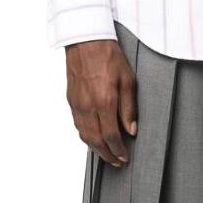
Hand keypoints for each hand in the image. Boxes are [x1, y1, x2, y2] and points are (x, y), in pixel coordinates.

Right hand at [65, 39, 137, 166]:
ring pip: (84, 135)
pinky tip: (93, 137)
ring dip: (96, 149)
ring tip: (106, 153)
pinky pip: (78, 125)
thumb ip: (129, 107)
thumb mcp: (128, 79)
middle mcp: (88, 106)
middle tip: (117, 161)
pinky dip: (86, 136)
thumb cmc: (109, 56)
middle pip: (96, 141)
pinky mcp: (71, 100)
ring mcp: (77, 104)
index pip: (111, 136)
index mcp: (105, 101)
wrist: (87, 40)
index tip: (124, 157)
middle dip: (107, 155)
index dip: (118, 150)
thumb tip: (131, 129)